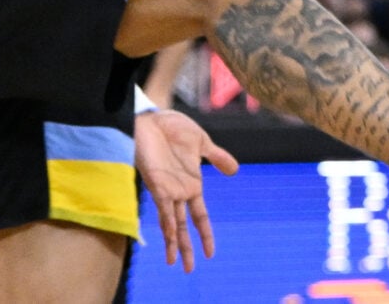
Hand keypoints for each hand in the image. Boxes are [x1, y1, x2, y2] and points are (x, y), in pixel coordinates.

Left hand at [135, 107, 240, 270]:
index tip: (211, 252)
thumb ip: (217, 157)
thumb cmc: (174, 128)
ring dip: (173, 243)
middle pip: (184, 227)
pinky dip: (167, 221)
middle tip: (190, 270)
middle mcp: (178, 192)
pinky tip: (171, 234)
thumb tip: (236, 170)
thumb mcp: (202, 143)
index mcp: (191, 185)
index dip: (206, 234)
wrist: (153, 118)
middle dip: (187, 248)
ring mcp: (167, 190)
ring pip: (172, 223)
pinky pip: (163, 207)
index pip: (200, 216)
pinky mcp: (156, 184)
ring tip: (174, 263)